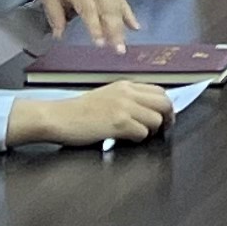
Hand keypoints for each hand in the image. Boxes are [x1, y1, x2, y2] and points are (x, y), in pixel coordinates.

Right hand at [14, 78, 172, 146]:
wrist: (58, 117)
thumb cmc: (78, 112)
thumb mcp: (106, 96)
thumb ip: (126, 99)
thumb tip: (146, 111)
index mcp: (125, 86)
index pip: (159, 91)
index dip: (165, 106)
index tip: (165, 117)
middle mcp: (127, 93)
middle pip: (164, 103)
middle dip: (167, 118)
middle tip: (163, 130)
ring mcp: (124, 107)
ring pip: (156, 119)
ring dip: (151, 131)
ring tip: (139, 136)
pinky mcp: (119, 123)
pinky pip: (142, 133)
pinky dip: (138, 139)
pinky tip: (127, 140)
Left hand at [31, 0, 138, 41]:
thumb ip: (55, 15)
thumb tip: (59, 36)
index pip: (89, 10)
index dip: (96, 28)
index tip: (100, 44)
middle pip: (108, 10)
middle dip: (114, 31)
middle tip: (118, 50)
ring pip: (117, 5)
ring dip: (123, 25)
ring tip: (125, 44)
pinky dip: (128, 12)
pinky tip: (135, 26)